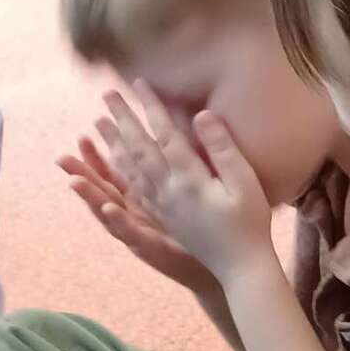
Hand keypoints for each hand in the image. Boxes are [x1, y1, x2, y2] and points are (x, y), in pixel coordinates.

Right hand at [58, 137, 215, 291]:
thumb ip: (172, 167)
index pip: (115, 175)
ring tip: (74, 181)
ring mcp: (139, 233)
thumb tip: (167, 136)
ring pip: (109, 213)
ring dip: (91, 197)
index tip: (83, 136)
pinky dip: (118, 221)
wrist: (216, 263)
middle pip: (103, 192)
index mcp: (141, 199)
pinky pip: (131, 233)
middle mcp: (134, 216)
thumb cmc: (203, 227)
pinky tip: (107, 208)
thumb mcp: (183, 191)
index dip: (97, 158)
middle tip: (62, 157)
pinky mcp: (151, 248)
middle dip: (83, 175)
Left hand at [96, 82, 273, 284]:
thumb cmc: (250, 223)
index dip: (150, 107)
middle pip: (139, 150)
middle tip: (106, 95)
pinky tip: (114, 162)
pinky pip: (135, 189)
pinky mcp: (164, 217)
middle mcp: (168, 192)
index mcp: (188, 181)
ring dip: (114, 144)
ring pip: (130, 170)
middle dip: (122, 120)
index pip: (164, 135)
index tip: (137, 83)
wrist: (241, 267)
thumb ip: (223, 148)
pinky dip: (120, 172)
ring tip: (98, 123)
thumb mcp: (245, 183)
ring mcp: (163, 206)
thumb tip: (201, 114)